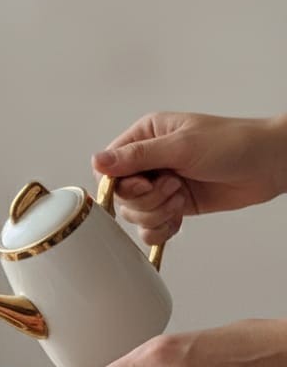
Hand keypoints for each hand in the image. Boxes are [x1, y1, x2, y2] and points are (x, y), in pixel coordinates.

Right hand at [93, 112, 286, 243]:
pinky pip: (149, 228)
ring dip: (157, 213)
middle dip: (146, 200)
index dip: (121, 185)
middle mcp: (148, 162)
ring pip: (134, 214)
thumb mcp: (181, 147)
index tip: (146, 184)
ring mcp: (159, 186)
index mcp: (145, 137)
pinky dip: (162, 228)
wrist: (268, 165)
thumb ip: (137, 156)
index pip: (109, 168)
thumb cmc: (234, 144)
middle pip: (121, 196)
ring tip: (180, 198)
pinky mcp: (171, 206)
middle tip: (172, 187)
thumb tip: (97, 160)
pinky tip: (179, 217)